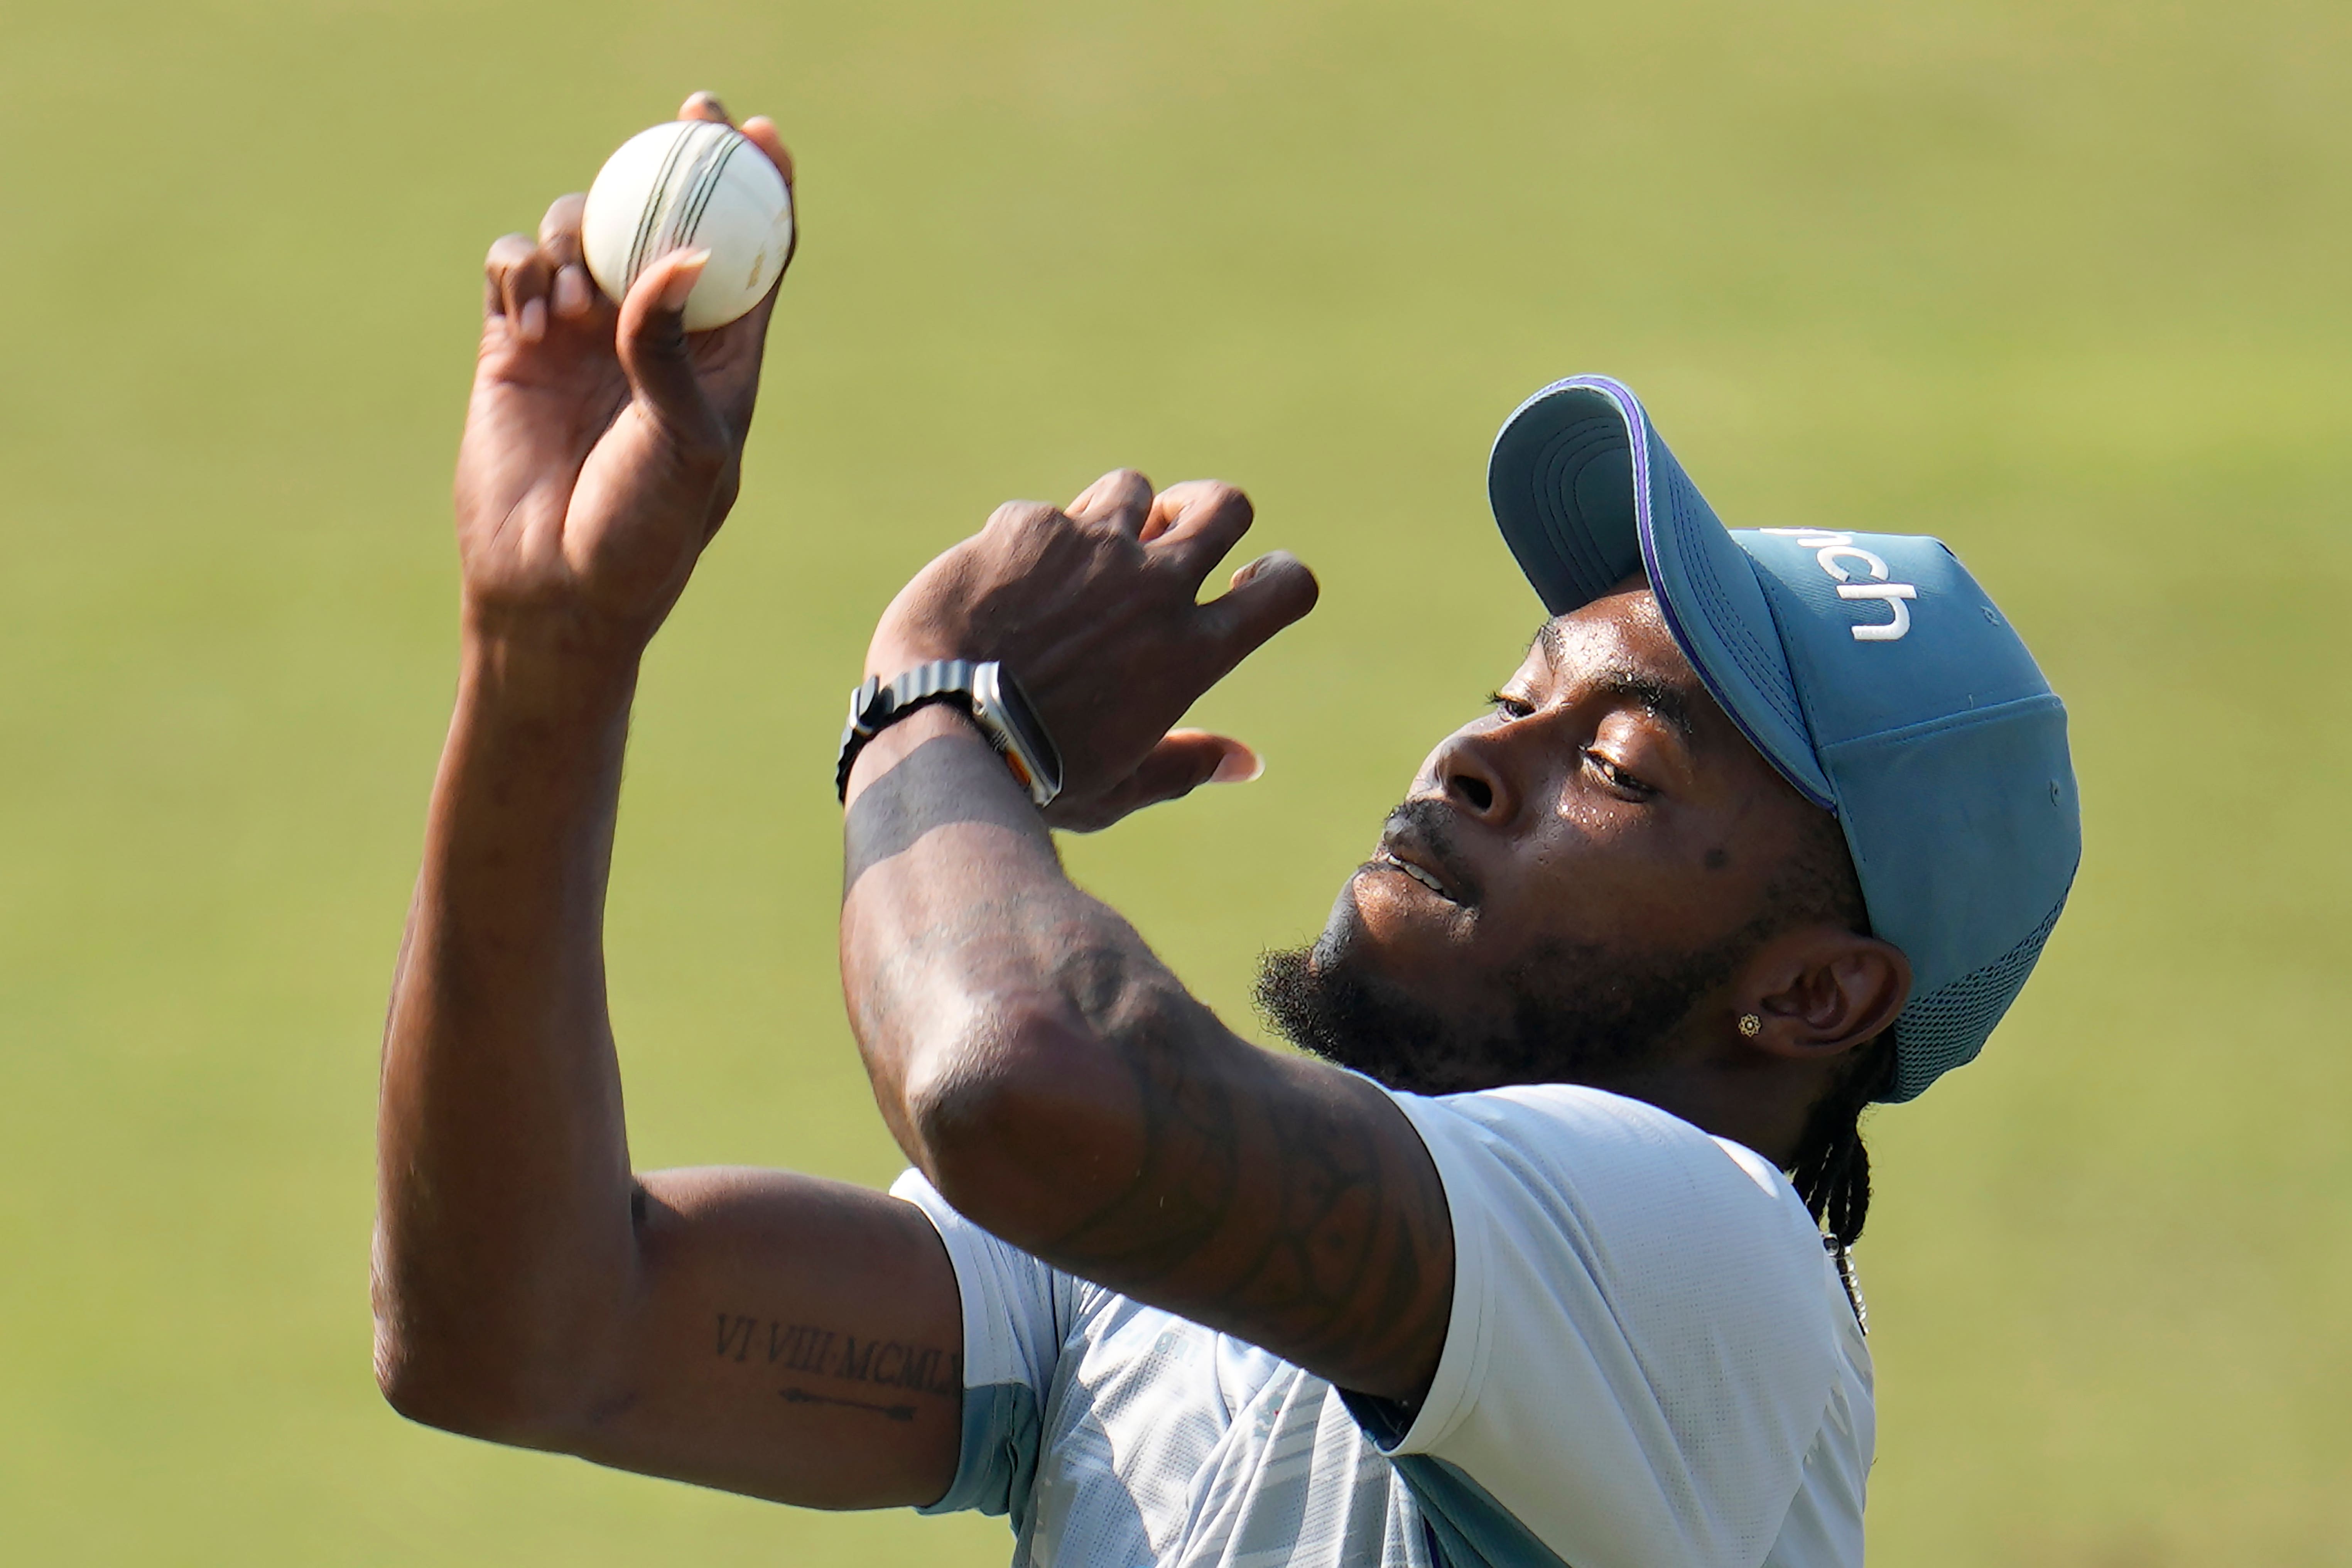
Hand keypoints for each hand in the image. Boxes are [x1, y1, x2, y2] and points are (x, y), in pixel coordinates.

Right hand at [453, 93, 795, 672]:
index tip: (757, 135)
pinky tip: (530, 317)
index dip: (760, 188)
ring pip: (586, 232)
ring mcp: (582, 336)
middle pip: (667, 218)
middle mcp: (653, 335)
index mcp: (720, 357)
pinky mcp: (514, 345)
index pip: (752, 254)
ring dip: (582, 238)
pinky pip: (516, 266)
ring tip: (575, 308)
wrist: (555, 589)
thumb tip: (681, 256)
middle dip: (673, 161)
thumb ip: (676, 351)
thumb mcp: (686, 443)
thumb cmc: (642, 533)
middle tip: (683, 120)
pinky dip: (522, 267)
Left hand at [864, 471, 1318, 830]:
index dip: (1280, 576)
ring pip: (1132, 489)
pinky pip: (1042, 516)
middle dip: (1206, 512)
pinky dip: (1027, 546)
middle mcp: (1154, 588)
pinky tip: (994, 591)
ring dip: (1115, 517)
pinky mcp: (1028, 527)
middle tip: (1171, 536)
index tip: (1248, 581)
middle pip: (1226, 506)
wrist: (942, 732)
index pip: (1285, 588)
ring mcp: (1092, 548)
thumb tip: (1246, 761)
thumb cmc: (1030, 777)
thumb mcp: (1116, 789)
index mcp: (1190, 653)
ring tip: (1071, 562)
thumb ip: (1185, 766)